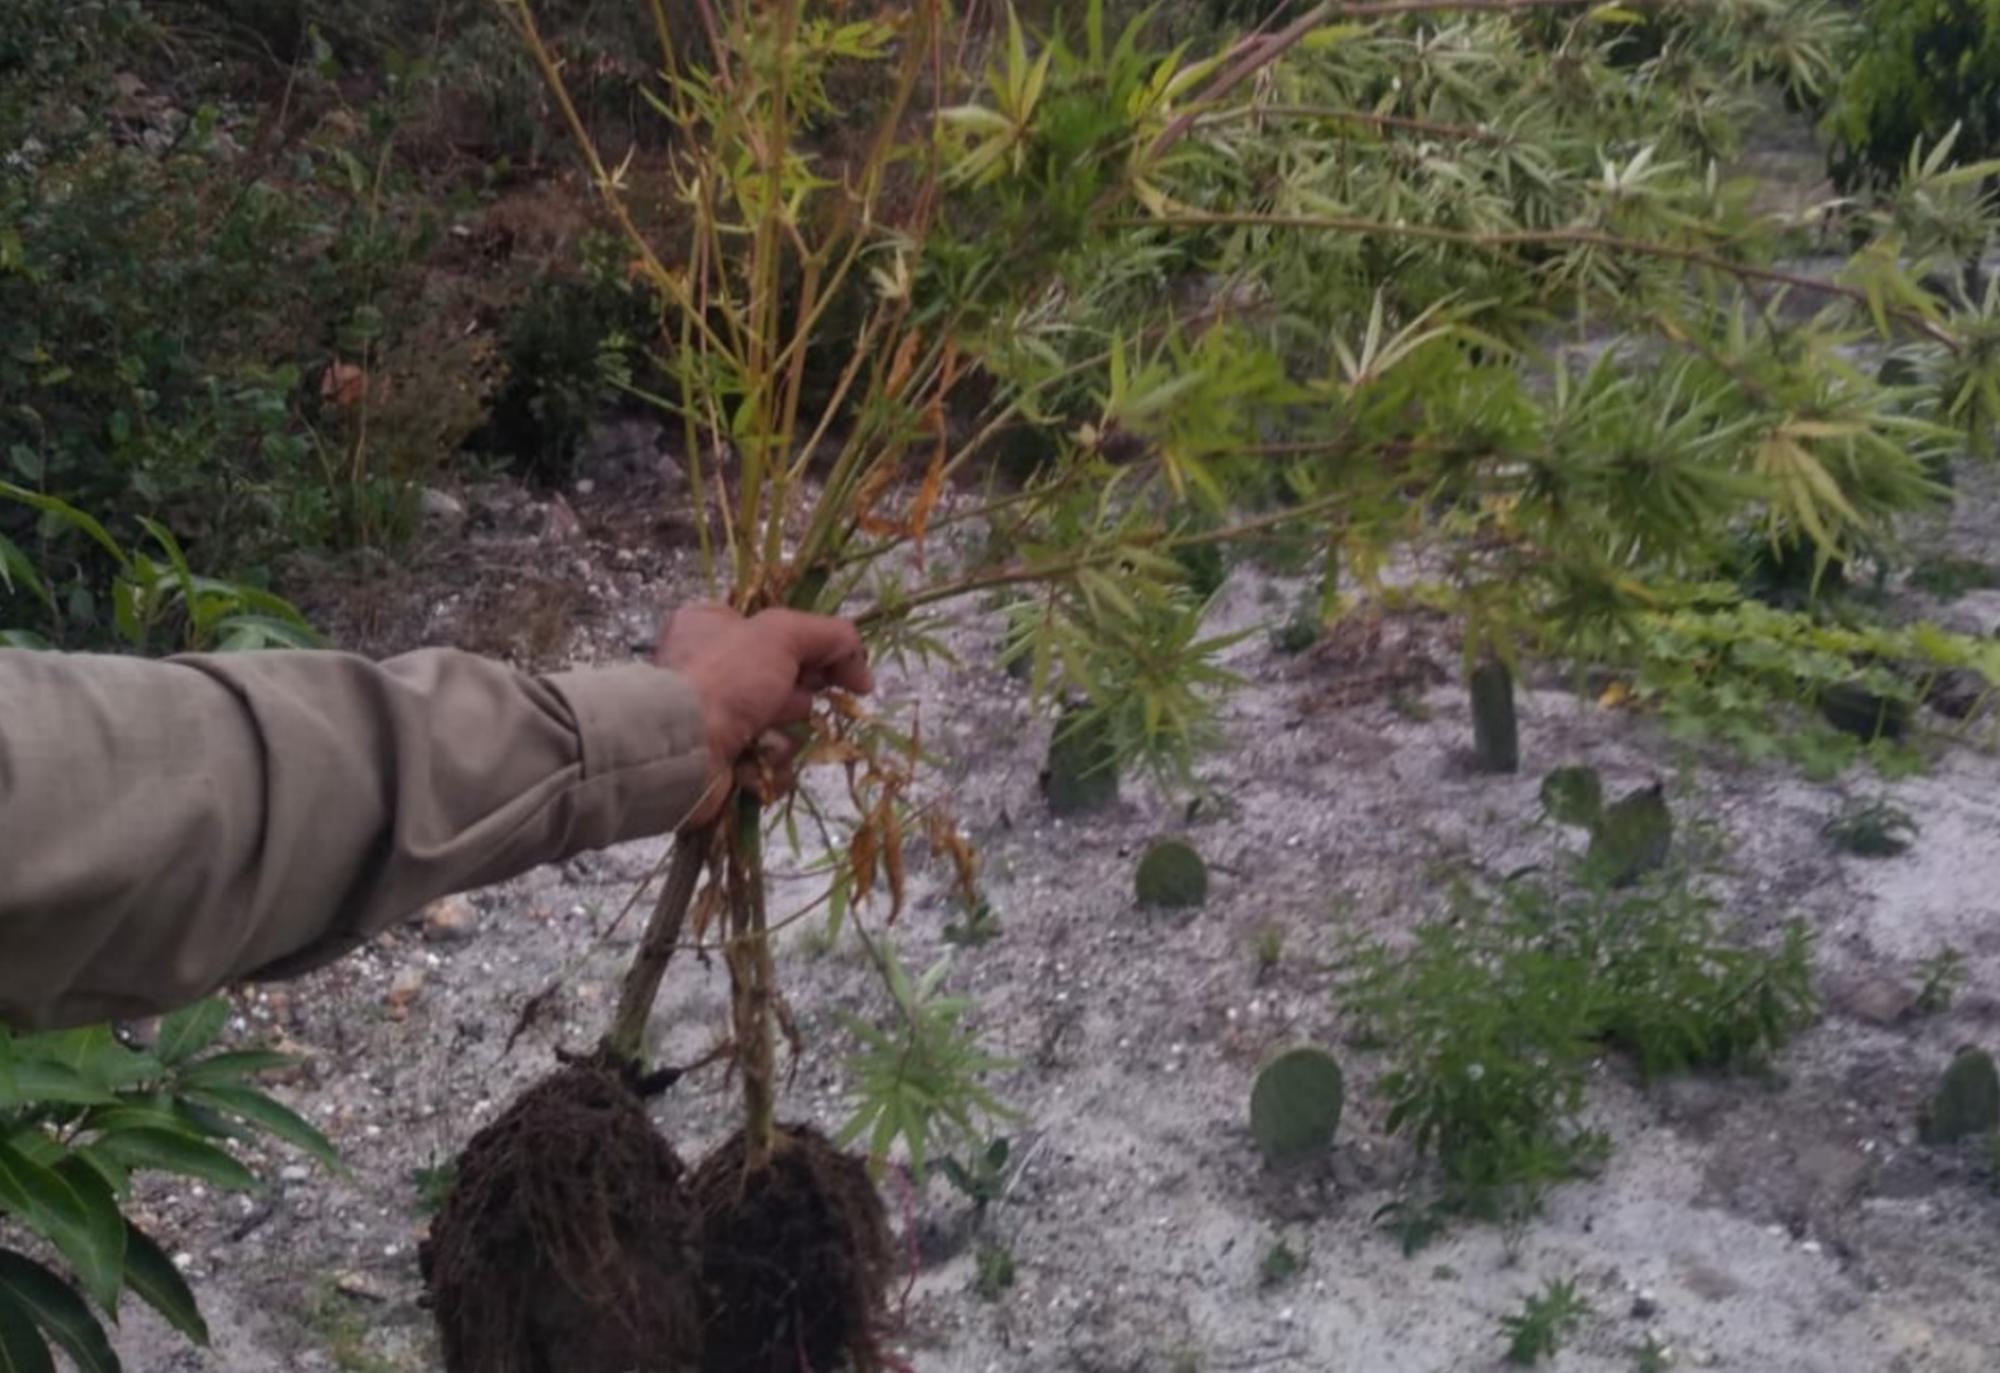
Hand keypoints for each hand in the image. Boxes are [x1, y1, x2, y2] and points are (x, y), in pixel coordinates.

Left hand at [654, 602, 873, 826]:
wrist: (681, 749)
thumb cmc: (726, 678)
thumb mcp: (783, 633)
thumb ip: (832, 636)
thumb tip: (864, 672)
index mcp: (714, 627)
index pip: (780, 634)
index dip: (811, 650)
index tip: (837, 668)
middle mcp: (712, 670)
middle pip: (787, 684)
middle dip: (798, 698)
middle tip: (789, 702)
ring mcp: (716, 720)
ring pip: (783, 728)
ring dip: (785, 737)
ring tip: (764, 738)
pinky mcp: (723, 763)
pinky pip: (770, 764)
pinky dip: (769, 767)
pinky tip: (752, 762)